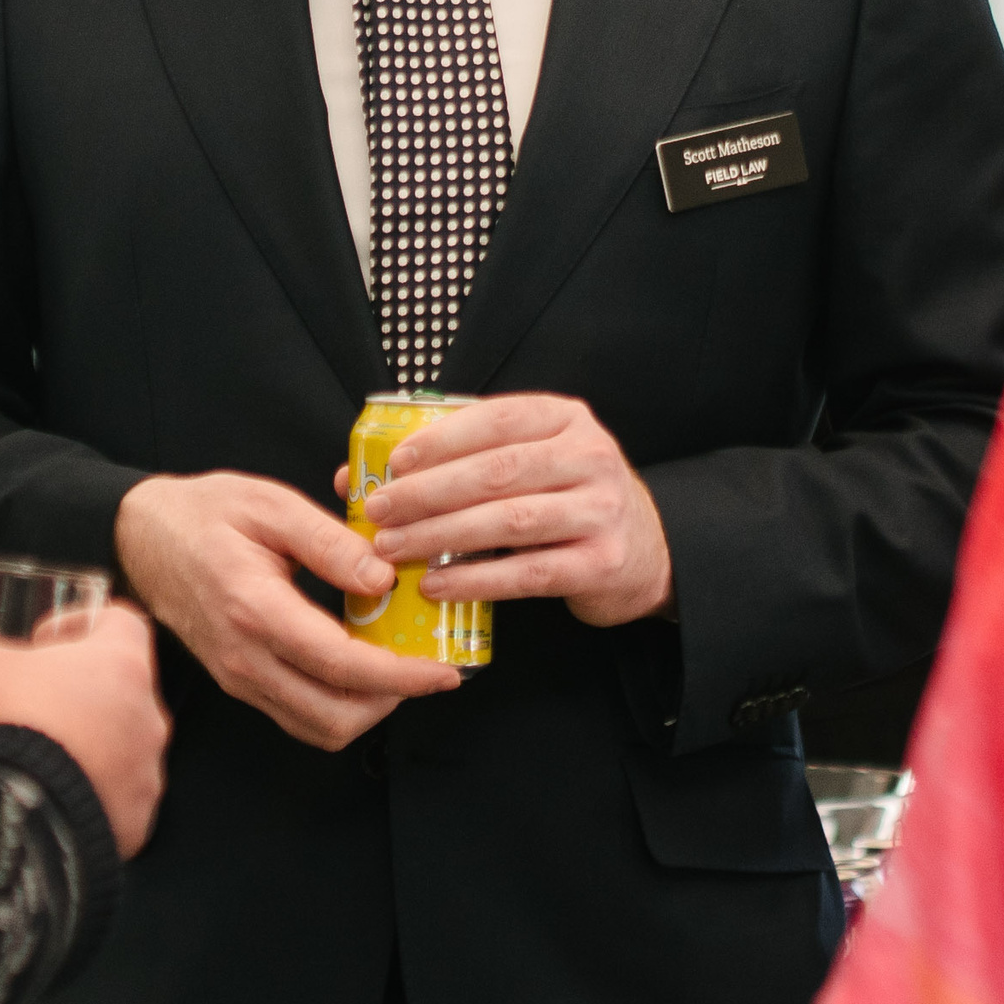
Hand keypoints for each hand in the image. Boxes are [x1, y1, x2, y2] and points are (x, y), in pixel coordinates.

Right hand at [0, 602, 169, 857]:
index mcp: (120, 665)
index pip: (120, 622)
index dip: (78, 624)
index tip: (39, 641)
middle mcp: (146, 719)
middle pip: (120, 688)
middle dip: (77, 691)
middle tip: (26, 702)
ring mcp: (143, 779)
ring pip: (120, 748)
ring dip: (85, 746)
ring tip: (30, 758)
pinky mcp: (132, 830)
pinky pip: (115, 802)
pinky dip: (85, 798)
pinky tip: (40, 801)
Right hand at [113, 471, 460, 752]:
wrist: (138, 536)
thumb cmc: (203, 513)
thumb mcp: (271, 505)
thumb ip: (330, 542)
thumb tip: (383, 579)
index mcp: (256, 611)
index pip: (342, 665)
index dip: (401, 676)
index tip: (443, 670)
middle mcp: (245, 658)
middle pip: (334, 716)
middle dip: (391, 701)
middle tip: (425, 667)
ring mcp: (238, 677)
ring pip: (317, 726)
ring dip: (365, 707)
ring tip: (397, 665)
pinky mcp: (237, 680)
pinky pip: (297, 713)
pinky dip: (337, 702)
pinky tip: (357, 663)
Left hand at [360, 394, 674, 627]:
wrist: (646, 552)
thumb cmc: (567, 500)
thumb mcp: (532, 463)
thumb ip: (462, 460)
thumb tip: (356, 474)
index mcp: (567, 419)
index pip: (497, 417)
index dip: (442, 439)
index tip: (393, 461)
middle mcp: (590, 457)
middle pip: (497, 471)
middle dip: (429, 492)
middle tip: (381, 510)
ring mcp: (601, 510)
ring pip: (508, 521)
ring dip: (442, 535)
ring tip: (394, 548)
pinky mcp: (601, 563)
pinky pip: (527, 573)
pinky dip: (475, 580)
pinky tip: (436, 585)